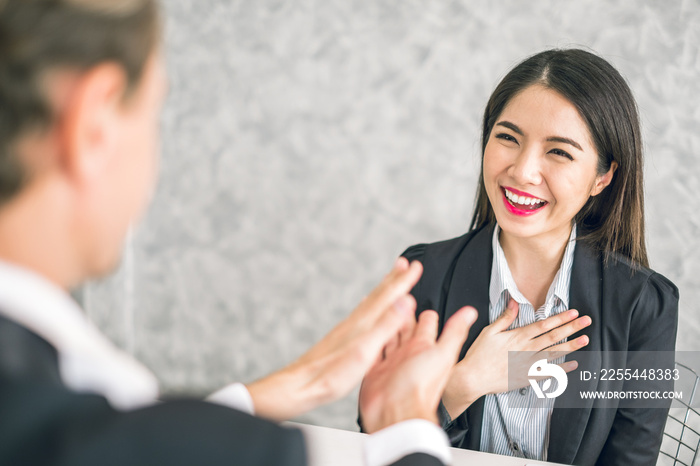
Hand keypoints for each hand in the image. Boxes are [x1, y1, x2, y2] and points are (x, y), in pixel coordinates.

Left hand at [246, 258, 422, 420]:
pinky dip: (370, 305)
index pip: (388, 296)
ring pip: (369, 302)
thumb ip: (386, 325)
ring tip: (389, 279)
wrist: (301, 385)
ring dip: (382, 289)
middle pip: (378, 294)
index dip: (403, 281)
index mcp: (364, 324)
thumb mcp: (365, 352)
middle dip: (394, 278)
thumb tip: (405, 301)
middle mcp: (355, 322)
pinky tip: (366, 309)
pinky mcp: (341, 338)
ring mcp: (347, 329)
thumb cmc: (331, 375)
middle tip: (404, 263)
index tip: (416, 266)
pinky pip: (361, 314)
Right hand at [358, 306, 477, 433]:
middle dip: (401, 312)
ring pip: (387, 336)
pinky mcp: (374, 371)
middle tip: (397, 298)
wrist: (397, 413)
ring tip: (380, 309)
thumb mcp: (443, 354)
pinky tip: (364, 331)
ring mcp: (391, 362)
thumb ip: (455, 332)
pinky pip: (370, 350)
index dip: (424, 311)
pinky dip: (368, 340)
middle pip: (404, 327)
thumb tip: (470, 312)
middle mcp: (408, 354)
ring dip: (385, 324)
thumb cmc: (422, 388)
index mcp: (424, 348)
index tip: (420, 297)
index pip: (426, 324)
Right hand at [442, 298, 590, 418]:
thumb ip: (505, 317)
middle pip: (553, 337)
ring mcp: (528, 364)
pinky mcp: (527, 378)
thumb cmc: (479, 354)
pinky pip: (548, 373)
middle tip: (587, 322)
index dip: (560, 318)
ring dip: (571, 346)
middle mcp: (527, 349)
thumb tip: (514, 301)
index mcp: (518, 336)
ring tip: (585, 340)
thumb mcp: (489, 331)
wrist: (473, 378)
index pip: (544, 325)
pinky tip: (574, 365)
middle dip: (572, 328)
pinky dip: (562, 369)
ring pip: (554, 353)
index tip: (574, 313)